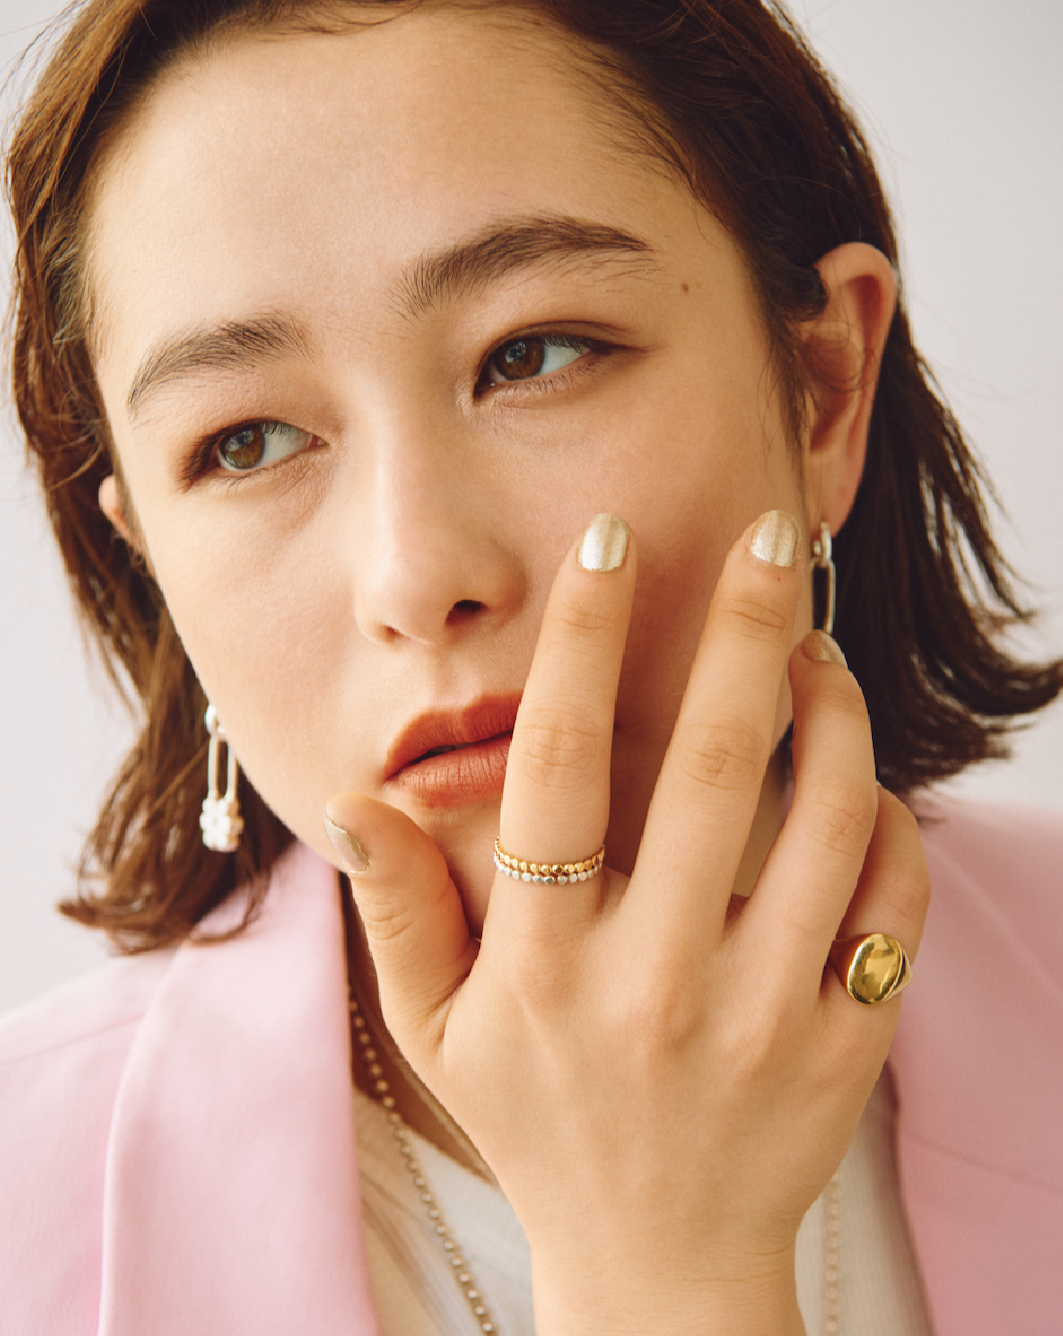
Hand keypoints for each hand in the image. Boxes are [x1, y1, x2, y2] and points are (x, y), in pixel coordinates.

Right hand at [325, 510, 929, 1335]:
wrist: (658, 1267)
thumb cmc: (537, 1124)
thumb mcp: (434, 1030)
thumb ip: (394, 910)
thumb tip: (357, 796)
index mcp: (545, 969)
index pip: (561, 772)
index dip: (583, 644)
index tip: (610, 543)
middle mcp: (656, 985)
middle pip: (716, 770)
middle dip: (746, 631)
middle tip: (774, 537)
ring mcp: (764, 1020)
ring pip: (827, 821)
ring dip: (834, 712)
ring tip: (816, 650)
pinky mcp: (845, 1048)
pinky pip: (893, 904)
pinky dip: (889, 822)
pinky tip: (857, 785)